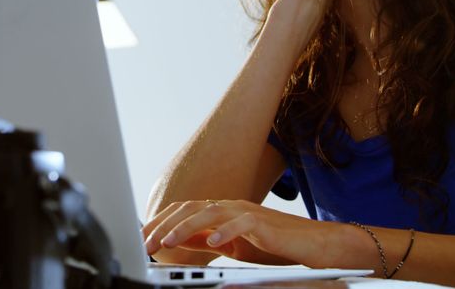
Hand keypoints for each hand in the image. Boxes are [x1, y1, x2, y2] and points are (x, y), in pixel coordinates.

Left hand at [143, 199, 350, 267]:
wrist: (312, 244)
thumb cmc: (275, 245)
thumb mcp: (234, 246)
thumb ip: (208, 242)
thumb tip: (180, 243)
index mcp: (222, 211)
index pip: (184, 211)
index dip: (160, 222)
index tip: (142, 237)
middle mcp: (231, 206)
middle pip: (190, 208)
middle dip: (164, 224)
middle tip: (146, 242)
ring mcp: (247, 211)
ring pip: (209, 212)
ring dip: (184, 227)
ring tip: (166, 242)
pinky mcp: (263, 222)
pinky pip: (240, 223)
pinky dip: (223, 232)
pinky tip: (210, 242)